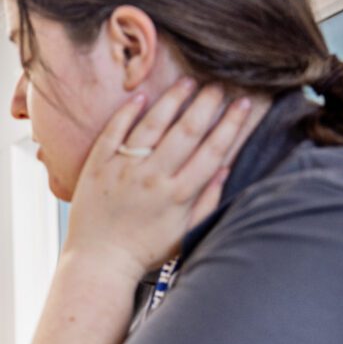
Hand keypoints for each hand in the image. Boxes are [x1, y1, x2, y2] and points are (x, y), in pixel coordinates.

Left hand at [64, 79, 252, 280]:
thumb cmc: (144, 250)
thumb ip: (207, 200)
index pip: (212, 151)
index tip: (245, 103)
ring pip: (152, 126)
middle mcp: (152, 178)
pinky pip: (113, 132)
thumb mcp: (185, 232)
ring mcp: (123, 170)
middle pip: (186, 132)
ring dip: (172, 101)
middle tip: (220, 84)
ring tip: (188, 82)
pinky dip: (127, 113)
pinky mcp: (97, 167)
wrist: (99, 261)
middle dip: (207, 104)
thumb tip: (225, 167)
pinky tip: (141, 96)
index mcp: (178, 194)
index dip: (231, 124)